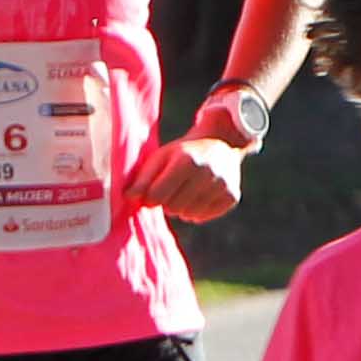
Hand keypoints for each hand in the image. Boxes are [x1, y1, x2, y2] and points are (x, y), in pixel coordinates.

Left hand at [129, 111, 248, 222]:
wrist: (222, 143)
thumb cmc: (183, 152)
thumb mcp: (161, 157)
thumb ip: (143, 177)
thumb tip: (128, 197)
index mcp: (186, 161)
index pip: (156, 196)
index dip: (149, 197)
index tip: (151, 193)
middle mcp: (208, 174)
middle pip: (172, 208)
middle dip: (166, 202)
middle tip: (170, 190)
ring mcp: (222, 186)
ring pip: (188, 215)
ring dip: (180, 208)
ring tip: (184, 193)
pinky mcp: (232, 197)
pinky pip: (202, 217)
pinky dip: (195, 212)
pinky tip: (197, 197)